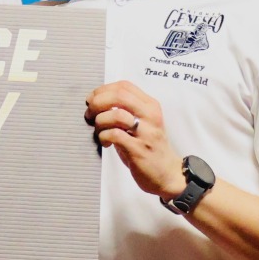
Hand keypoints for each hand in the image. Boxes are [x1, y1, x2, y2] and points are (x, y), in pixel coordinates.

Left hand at [85, 81, 183, 198]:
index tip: (92, 100)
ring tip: (100, 131)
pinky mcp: (139, 149)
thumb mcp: (141, 122)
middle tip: (90, 114)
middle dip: (97, 102)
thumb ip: (126, 110)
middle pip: (119, 96)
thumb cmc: (149, 147)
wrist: (168, 173)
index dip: (102, 90)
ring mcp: (146, 132)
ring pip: (116, 115)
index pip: (124, 86)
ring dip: (100, 122)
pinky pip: (115, 135)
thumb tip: (96, 101)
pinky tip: (106, 142)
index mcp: (150, 106)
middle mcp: (150, 115)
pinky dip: (104, 137)